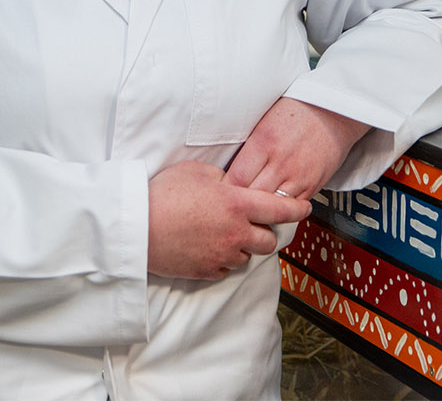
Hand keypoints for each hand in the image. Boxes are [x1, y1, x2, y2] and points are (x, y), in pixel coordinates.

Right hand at [147, 160, 310, 280]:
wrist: (135, 226)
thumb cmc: (162, 194)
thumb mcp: (195, 171)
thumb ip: (222, 177)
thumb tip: (231, 184)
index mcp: (236, 204)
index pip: (280, 210)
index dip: (298, 209)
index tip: (306, 208)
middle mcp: (235, 233)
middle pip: (268, 241)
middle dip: (265, 232)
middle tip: (252, 222)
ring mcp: (222, 255)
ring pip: (247, 256)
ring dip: (242, 246)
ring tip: (222, 233)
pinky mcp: (207, 271)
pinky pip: (225, 267)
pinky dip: (222, 258)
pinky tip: (206, 245)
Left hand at [224, 98, 370, 198]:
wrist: (334, 112)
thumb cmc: (296, 112)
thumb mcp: (263, 123)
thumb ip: (248, 148)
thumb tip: (226, 167)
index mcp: (263, 143)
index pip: (235, 178)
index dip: (224, 189)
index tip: (218, 192)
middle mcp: (281, 163)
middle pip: (251, 196)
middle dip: (239, 203)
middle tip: (230, 206)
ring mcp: (298, 177)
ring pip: (271, 208)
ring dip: (259, 211)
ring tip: (249, 212)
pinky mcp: (313, 186)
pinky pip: (291, 208)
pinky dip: (280, 211)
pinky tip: (271, 209)